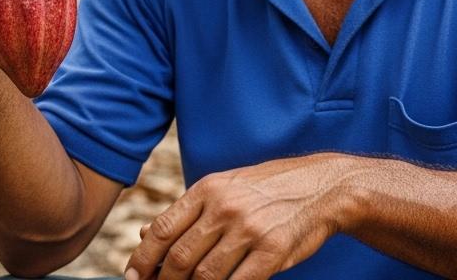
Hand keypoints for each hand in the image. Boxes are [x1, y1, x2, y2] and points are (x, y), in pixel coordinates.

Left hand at [123, 153, 353, 279]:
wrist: (323, 186)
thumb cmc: (270, 189)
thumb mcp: (226, 187)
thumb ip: (189, 211)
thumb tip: (146, 233)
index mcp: (208, 189)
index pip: (163, 229)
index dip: (143, 259)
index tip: (133, 278)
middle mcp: (225, 207)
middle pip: (180, 258)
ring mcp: (250, 229)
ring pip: (206, 276)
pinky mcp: (273, 250)